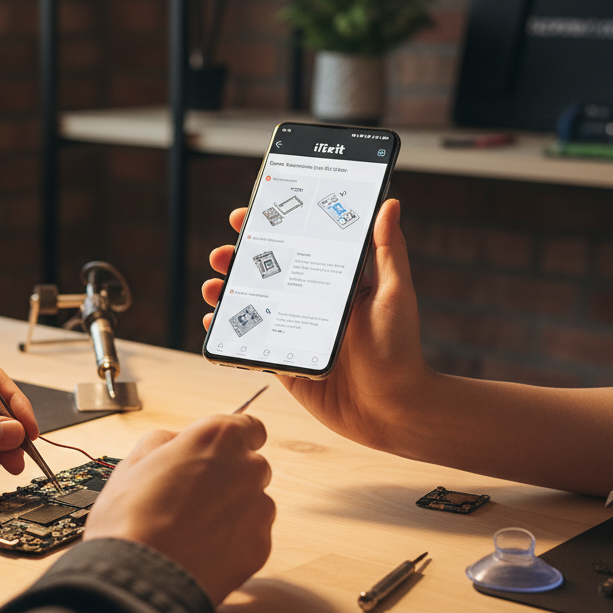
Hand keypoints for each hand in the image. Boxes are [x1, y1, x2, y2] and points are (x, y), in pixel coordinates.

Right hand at [83, 415, 274, 603]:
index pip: (249, 426)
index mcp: (218, 437)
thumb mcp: (134, 462)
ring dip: (231, 510)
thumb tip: (177, 444)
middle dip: (228, 477)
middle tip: (191, 497)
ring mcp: (259, 509)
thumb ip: (166, 441)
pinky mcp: (261, 546)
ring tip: (192, 529)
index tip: (217, 454)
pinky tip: (201, 549)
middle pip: (250, 465)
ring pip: (253, 502)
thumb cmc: (131, 520)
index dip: (231, 441)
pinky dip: (233, 541)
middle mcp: (248, 467)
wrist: (140, 579)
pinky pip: (252, 536)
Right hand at [201, 199, 433, 451]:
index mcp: (336, 281)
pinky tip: (212, 322)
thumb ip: (388, 250)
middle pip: (267, 273)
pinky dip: (228, 332)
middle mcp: (313, 303)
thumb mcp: (394, 293)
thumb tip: (390, 203)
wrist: (392, 409)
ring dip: (227, 294)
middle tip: (220, 255)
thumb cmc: (401, 351)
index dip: (270, 229)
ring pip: (253, 305)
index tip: (246, 215)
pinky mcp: (285, 361)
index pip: (298, 245)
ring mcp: (295, 332)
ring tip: (211, 288)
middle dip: (238, 260)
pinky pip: (250, 342)